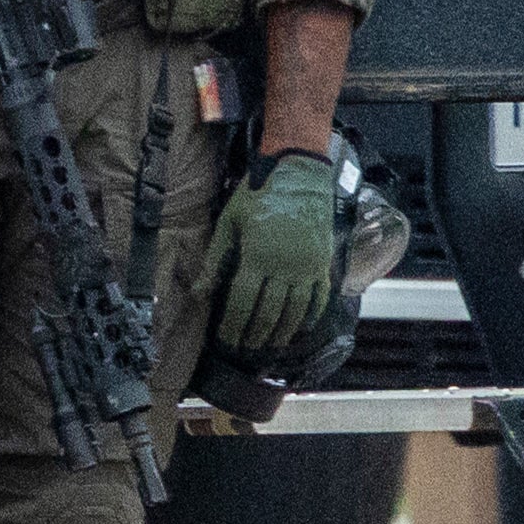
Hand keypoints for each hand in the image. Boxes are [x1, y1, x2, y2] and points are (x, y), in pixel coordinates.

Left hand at [206, 153, 349, 361]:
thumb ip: (216, 258)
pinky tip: (301, 327)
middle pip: (269, 312)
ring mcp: (308, 267)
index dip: (234, 324)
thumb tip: (198, 291)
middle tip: (247, 347)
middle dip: (255, 333)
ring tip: (271, 344)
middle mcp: (284, 267)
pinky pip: (319, 298)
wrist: (300, 176)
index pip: (242, 302)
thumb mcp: (230, 221)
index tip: (227, 339)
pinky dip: (310, 316)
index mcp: (257, 257)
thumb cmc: (259, 195)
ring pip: (295, 310)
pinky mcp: (324, 263)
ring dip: (282, 331)